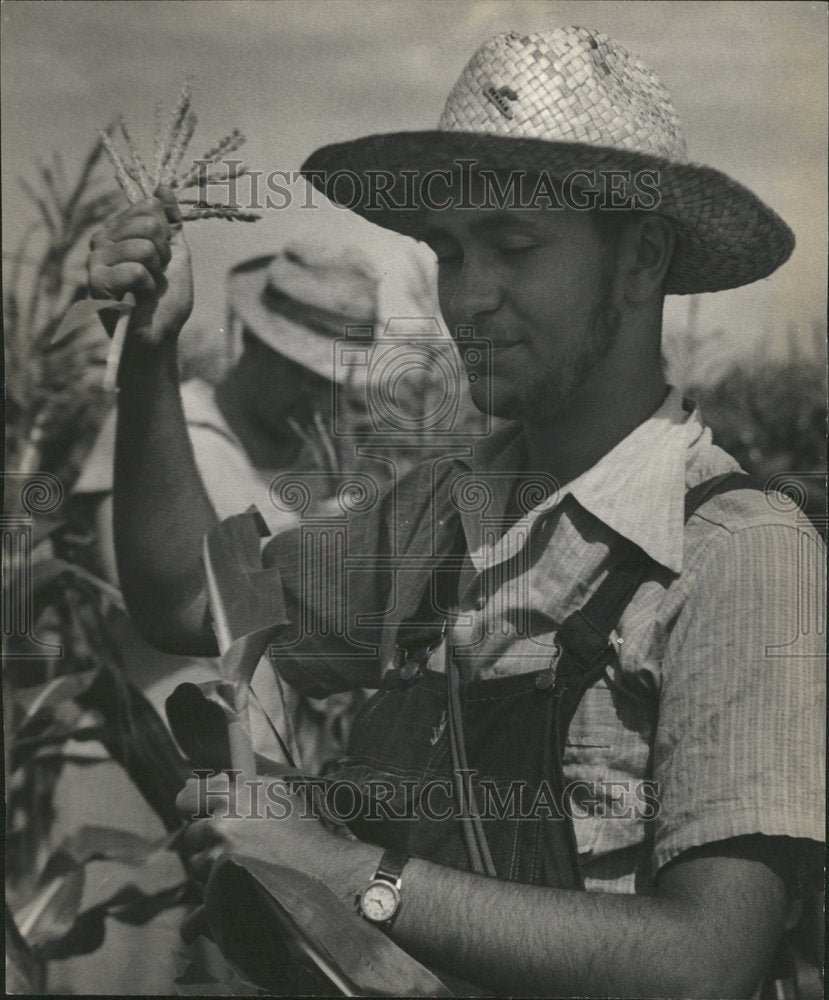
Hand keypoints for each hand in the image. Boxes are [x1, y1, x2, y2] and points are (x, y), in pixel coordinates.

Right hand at [88, 187, 192, 343]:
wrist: (160, 335)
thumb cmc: (166, 299)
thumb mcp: (176, 254)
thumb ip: (171, 220)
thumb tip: (163, 186)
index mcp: (119, 230)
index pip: (148, 207)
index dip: (166, 235)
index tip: (163, 256)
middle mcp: (103, 239)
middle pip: (148, 223)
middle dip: (163, 253)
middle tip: (156, 274)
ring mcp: (96, 259)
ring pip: (143, 247)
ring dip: (156, 273)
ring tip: (147, 287)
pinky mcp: (96, 281)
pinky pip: (136, 270)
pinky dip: (147, 287)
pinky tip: (138, 297)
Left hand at [175, 772, 378, 905]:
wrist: (324, 873)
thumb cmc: (305, 832)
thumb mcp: (278, 794)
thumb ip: (242, 784)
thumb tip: (201, 780)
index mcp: (236, 794)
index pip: (187, 797)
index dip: (190, 806)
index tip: (194, 812)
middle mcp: (224, 821)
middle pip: (191, 835)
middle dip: (205, 843)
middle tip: (231, 847)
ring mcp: (220, 856)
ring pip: (196, 866)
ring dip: (211, 870)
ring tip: (244, 869)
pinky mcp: (220, 888)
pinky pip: (200, 899)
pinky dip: (205, 908)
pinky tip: (215, 910)